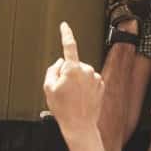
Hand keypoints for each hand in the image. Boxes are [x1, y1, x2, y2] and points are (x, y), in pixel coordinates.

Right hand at [43, 22, 102, 140]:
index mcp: (72, 68)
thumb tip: (60, 63)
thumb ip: (52, 70)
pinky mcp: (101, 84)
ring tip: (73, 97)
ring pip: (82, 73)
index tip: (65, 25)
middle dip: (67, 73)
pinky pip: (90, 80)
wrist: (80, 125)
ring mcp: (95, 77)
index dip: (66, 33)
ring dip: (77, 80)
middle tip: (63, 91)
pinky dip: (85, 86)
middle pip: (73, 64)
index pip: (69, 45)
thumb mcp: (48, 88)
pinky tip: (82, 98)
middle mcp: (86, 70)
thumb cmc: (63, 108)